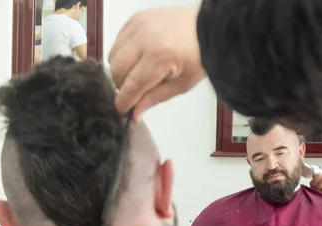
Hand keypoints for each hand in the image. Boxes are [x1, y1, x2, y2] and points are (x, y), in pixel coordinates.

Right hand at [108, 6, 205, 120]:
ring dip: (121, 69)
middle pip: (117, 70)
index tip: (122, 110)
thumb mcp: (182, 84)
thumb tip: (135, 112)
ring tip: (139, 74)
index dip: (124, 101)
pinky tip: (138, 58)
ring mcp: (139, 25)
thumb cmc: (200, 55)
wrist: (208, 29)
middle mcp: (145, 38)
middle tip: (135, 92)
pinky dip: (123, 53)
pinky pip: (118, 40)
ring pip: (113, 55)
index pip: (132, 85)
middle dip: (122, 86)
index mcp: (159, 57)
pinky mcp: (136, 18)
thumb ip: (155, 98)